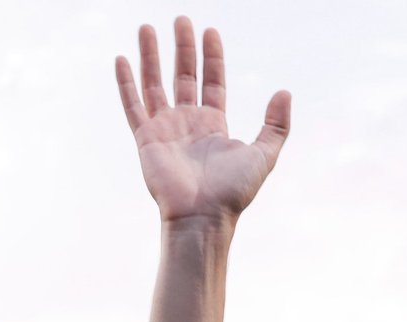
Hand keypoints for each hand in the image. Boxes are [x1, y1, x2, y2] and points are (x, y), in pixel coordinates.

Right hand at [115, 18, 290, 223]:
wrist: (204, 216)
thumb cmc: (234, 192)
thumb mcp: (264, 155)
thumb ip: (276, 125)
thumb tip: (284, 92)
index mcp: (214, 126)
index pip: (212, 82)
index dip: (212, 57)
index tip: (209, 31)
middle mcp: (188, 124)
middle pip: (183, 77)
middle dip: (182, 48)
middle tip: (181, 19)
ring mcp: (165, 131)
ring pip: (154, 84)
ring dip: (151, 56)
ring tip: (147, 27)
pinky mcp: (146, 140)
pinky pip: (133, 105)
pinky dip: (126, 82)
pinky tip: (122, 58)